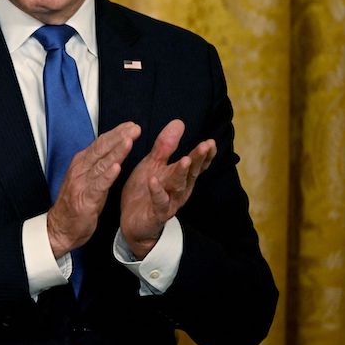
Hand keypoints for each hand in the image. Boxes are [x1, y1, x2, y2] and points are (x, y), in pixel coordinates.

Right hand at [47, 121, 139, 257]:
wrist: (60, 228)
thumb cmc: (76, 204)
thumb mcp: (87, 179)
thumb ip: (98, 165)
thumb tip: (113, 150)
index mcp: (82, 163)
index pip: (100, 143)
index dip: (116, 133)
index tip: (131, 125)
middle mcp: (80, 169)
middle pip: (101, 149)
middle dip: (119, 137)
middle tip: (135, 127)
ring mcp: (81, 183)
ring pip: (101, 164)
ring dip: (115, 152)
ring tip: (128, 141)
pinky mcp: (84, 199)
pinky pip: (98, 185)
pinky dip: (107, 176)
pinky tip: (116, 167)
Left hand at [119, 119, 214, 258]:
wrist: (133, 222)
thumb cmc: (146, 190)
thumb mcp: (153, 164)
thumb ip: (165, 146)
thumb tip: (179, 122)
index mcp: (180, 177)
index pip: (196, 164)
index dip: (205, 154)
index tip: (211, 142)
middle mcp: (179, 189)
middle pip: (191, 172)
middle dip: (198, 159)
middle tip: (205, 146)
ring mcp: (169, 202)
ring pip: (178, 186)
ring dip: (181, 173)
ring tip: (184, 160)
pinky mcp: (156, 213)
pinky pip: (158, 202)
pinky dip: (157, 191)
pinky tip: (153, 181)